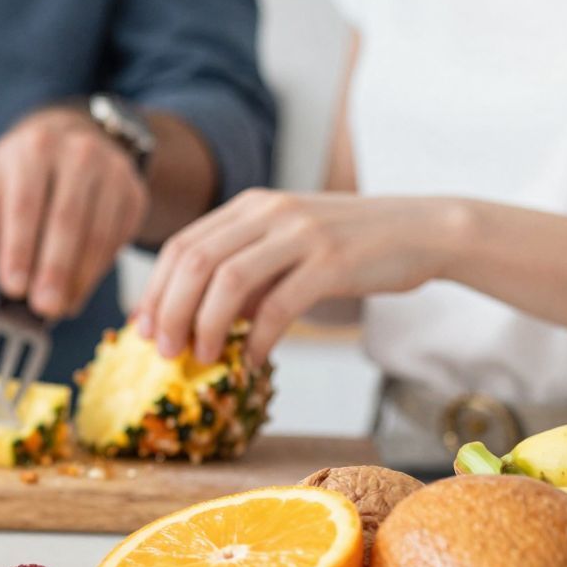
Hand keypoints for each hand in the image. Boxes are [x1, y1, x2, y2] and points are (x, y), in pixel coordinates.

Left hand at [0, 106, 147, 319]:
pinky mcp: (133, 193)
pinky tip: (79, 291)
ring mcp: (112, 172)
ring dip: (78, 278)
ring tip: (60, 308)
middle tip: (43, 307)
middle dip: (54, 270)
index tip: (13, 288)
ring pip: (98, 234)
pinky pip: (117, 240)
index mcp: (34, 149)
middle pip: (66, 219)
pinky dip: (97, 272)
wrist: (73, 140)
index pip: (25, 205)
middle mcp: (77, 153)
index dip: (18, 249)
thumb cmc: (24, 172)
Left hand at [132, 190, 470, 365]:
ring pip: (228, 280)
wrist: (423, 230)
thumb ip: (248, 273)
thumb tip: (200, 320)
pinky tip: (256, 360)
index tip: (143, 328)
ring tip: (203, 358)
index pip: (182, 246)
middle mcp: (270, 211)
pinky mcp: (333, 261)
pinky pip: (280, 304)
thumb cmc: (351, 247)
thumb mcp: (289, 246)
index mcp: (251, 206)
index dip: (155, 289)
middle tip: (165, 351)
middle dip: (170, 311)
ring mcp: (301, 233)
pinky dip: (259, 337)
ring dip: (207, 325)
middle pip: (194, 261)